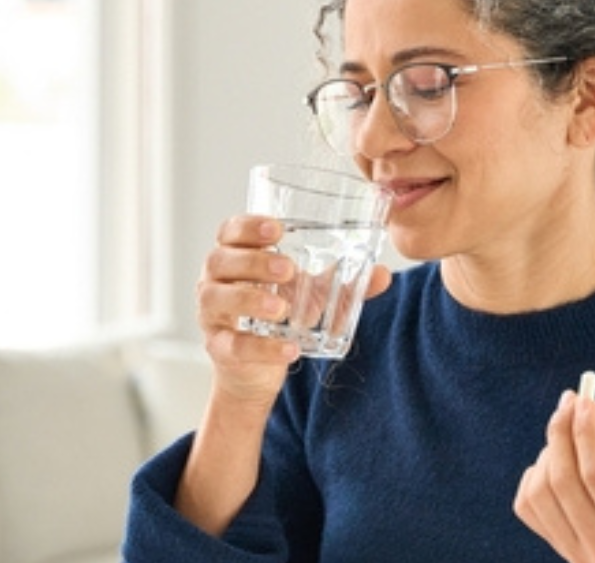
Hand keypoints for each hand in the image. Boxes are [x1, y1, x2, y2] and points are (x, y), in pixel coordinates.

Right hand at [195, 214, 391, 405]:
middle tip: (289, 269)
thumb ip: (342, 282)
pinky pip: (233, 345)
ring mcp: (212, 315)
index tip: (277, 230)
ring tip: (282, 308)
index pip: (230, 231)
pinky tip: (290, 348)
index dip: (248, 226)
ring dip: (250, 299)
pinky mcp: (218, 348)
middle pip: (220, 260)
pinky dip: (262, 347)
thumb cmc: (279, 314)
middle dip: (253, 261)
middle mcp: (215, 280)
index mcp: (236, 256)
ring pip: (217, 298)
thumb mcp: (312, 294)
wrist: (257, 369)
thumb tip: (382, 274)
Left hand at [513, 392, 594, 562]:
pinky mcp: (561, 552)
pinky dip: (535, 477)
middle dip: (562, 433)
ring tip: (572, 440)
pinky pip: (529, 507)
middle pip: (563, 481)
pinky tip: (558, 466)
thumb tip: (590, 411)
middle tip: (570, 403)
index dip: (587, 432)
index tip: (585, 399)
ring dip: (549, 454)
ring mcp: (577, 556)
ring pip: (539, 493)